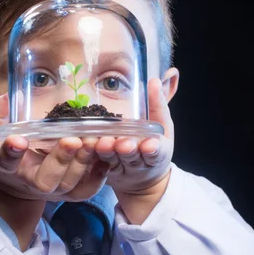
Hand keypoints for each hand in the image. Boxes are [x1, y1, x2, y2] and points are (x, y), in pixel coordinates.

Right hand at [0, 93, 110, 202]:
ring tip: (92, 141)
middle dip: (60, 160)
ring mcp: (52, 189)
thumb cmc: (8, 149)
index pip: (6, 160)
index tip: (18, 140)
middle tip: (72, 139)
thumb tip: (10, 96)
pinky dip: (98, 176)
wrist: (17, 182)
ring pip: (68, 184)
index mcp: (7, 165)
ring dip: (82, 163)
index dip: (12, 152)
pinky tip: (104, 156)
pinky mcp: (69, 194)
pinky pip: (86, 190)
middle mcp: (30, 181)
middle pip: (45, 180)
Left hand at [94, 78, 174, 222]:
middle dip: (128, 150)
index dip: (153, 149)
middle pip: (133, 158)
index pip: (157, 153)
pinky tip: (88, 146)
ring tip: (103, 143)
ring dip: (108, 152)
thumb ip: (160, 103)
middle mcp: (139, 163)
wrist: (140, 179)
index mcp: (157, 153)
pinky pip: (98, 165)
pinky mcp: (105, 172)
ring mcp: (121, 169)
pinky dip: (93, 156)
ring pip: (114, 161)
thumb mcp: (162, 126)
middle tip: (122, 144)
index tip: (149, 144)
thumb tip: (165, 75)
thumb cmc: (152, 144)